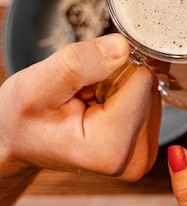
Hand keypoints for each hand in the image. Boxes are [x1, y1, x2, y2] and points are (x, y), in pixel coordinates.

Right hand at [0, 33, 160, 205]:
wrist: (19, 142)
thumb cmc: (23, 119)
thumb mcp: (37, 85)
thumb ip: (80, 63)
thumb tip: (122, 47)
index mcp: (111, 148)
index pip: (142, 79)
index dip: (112, 69)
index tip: (85, 86)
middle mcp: (136, 158)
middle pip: (148, 87)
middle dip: (115, 81)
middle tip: (82, 97)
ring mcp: (143, 155)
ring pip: (148, 92)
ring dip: (118, 89)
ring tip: (87, 104)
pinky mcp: (146, 146)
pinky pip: (147, 102)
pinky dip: (124, 99)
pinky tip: (99, 110)